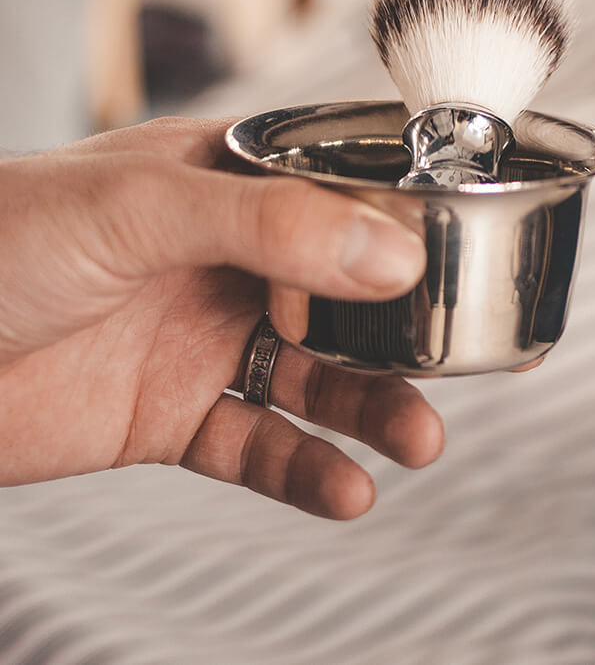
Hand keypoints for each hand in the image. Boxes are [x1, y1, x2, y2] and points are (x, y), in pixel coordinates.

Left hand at [0, 117, 439, 518]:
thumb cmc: (3, 236)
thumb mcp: (141, 207)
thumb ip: (268, 224)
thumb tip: (392, 251)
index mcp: (225, 183)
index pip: (337, 192)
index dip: (406, 219)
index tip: (470, 250)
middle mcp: (226, 258)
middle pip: (341, 292)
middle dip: (404, 329)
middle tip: (465, 361)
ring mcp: (204, 335)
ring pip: (313, 374)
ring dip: (370, 407)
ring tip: (418, 438)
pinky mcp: (174, 412)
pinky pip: (257, 444)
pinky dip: (304, 469)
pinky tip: (347, 488)